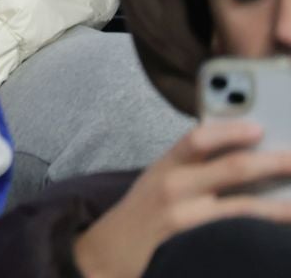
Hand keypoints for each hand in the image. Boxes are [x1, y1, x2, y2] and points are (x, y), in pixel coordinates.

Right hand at [72, 121, 290, 277]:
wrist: (107, 254)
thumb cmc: (142, 215)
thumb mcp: (157, 180)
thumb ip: (191, 167)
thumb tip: (246, 157)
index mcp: (165, 165)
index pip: (198, 138)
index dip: (232, 131)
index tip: (260, 127)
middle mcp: (173, 187)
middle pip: (232, 169)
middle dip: (274, 163)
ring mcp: (184, 219)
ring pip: (244, 207)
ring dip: (281, 206)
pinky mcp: (192, 248)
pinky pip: (237, 237)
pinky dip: (262, 234)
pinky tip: (279, 238)